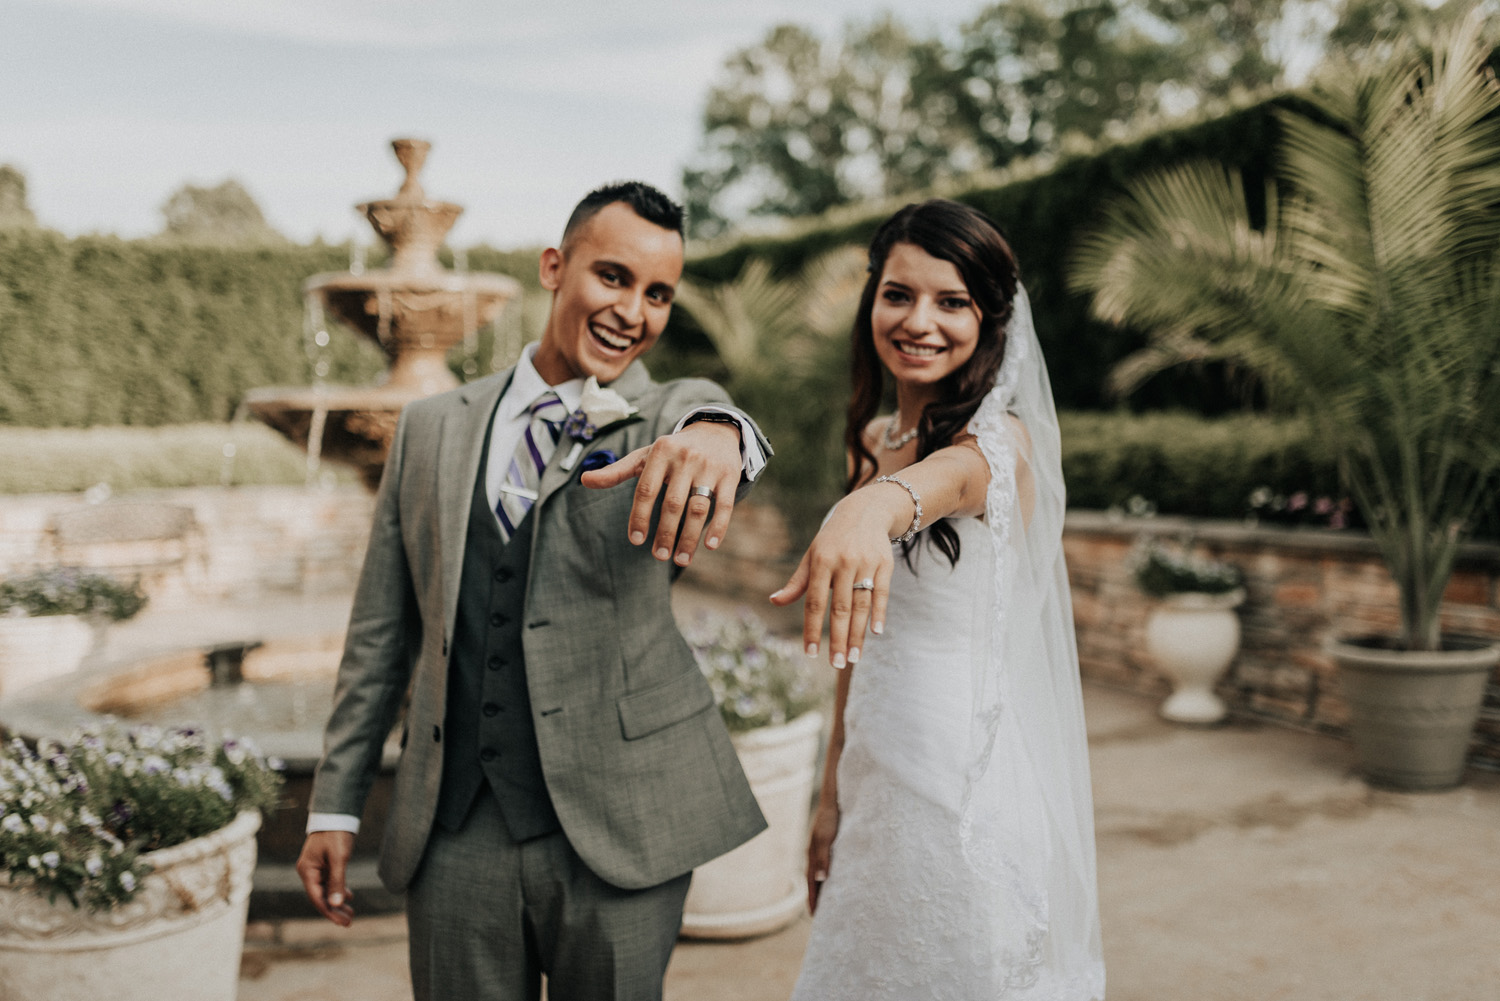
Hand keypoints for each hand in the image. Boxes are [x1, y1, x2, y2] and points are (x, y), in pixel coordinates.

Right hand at [296, 830, 355, 926]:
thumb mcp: (339, 858)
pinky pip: (329, 882)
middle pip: (321, 896)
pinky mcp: (324, 864)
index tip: (342, 922)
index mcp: (307, 870)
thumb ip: (337, 881)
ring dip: (337, 902)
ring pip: (326, 890)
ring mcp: (315, 868)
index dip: (329, 911)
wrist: (337, 814)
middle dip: (334, 910)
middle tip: (349, 922)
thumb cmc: (336, 834)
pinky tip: (348, 897)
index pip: (317, 897)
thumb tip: (336, 904)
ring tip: (351, 913)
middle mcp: (308, 871)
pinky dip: (338, 890)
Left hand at [579, 420, 742, 566]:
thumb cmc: (673, 451)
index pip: (646, 490)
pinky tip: (709, 546)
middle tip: (659, 556)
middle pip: (673, 503)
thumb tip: (584, 480)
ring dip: (689, 538)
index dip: (639, 516)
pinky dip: (718, 527)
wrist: (715, 431)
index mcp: (660, 452)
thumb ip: (616, 471)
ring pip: (698, 508)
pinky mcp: (730, 475)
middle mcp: (685, 458)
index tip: (636, 540)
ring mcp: (709, 467)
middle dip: (665, 533)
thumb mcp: (645, 457)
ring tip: (680, 560)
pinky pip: (725, 505)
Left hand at [770, 493, 897, 668]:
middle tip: (835, 664)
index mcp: (821, 561)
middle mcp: (843, 563)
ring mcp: (866, 563)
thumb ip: (797, 582)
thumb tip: (774, 601)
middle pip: (840, 608)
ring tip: (852, 658)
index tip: (810, 654)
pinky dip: (879, 614)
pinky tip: (875, 633)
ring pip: (861, 605)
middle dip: (837, 639)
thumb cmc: (832, 540)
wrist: (865, 511)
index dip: (811, 628)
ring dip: (857, 634)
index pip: (814, 602)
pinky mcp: (885, 564)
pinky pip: (881, 593)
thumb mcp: (812, 556)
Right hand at [805, 802, 839, 913]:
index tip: (814, 915)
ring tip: (830, 901)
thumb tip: (821, 879)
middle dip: (816, 896)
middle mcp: (815, 854)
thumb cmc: (829, 818)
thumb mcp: (826, 838)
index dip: (813, 898)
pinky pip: (828, 865)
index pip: (811, 882)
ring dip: (823, 887)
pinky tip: (837, 878)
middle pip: (814, 880)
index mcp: (812, 855)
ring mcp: (821, 849)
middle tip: (821, 914)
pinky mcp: (830, 844)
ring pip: (820, 874)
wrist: (833, 800)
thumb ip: (823, 858)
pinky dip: (830, 876)